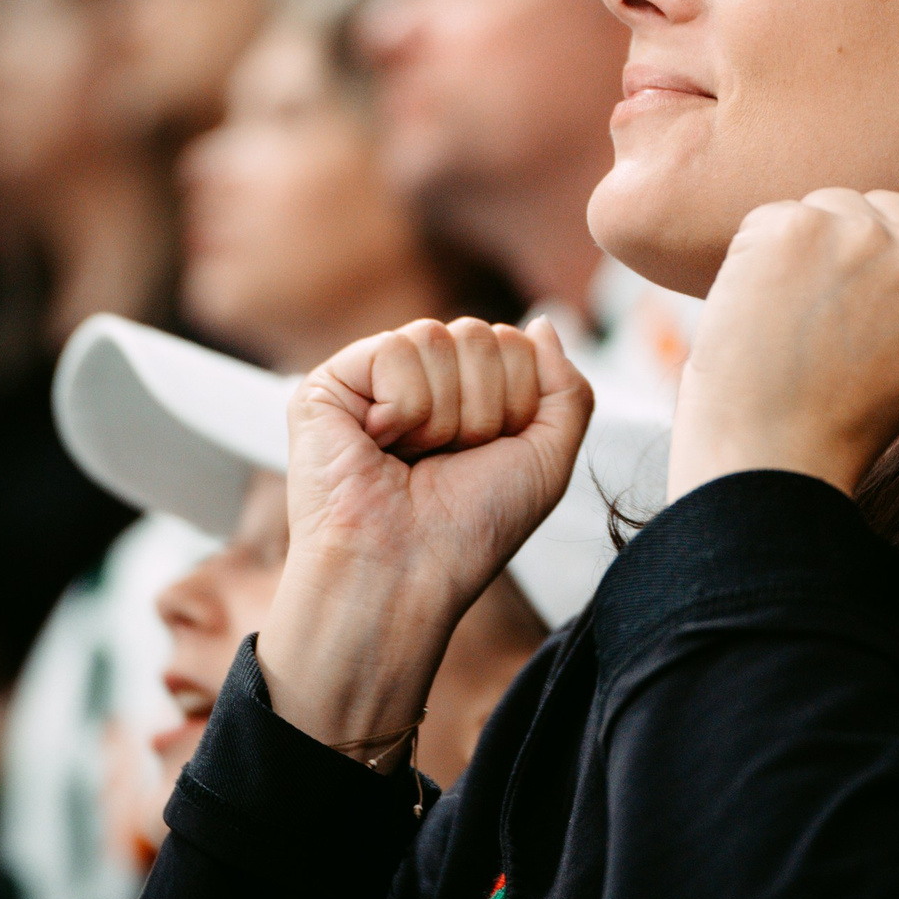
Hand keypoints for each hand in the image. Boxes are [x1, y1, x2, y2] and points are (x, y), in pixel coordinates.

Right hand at [257, 316, 590, 747]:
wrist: (404, 575)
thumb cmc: (468, 532)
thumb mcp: (546, 460)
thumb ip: (566, 389)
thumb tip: (542, 323)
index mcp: (467, 394)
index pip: (516, 345)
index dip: (517, 403)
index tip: (487, 455)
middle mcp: (421, 379)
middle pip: (482, 335)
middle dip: (483, 409)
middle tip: (448, 460)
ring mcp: (374, 377)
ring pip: (440, 336)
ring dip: (443, 415)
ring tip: (412, 456)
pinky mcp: (331, 381)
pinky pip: (398, 347)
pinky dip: (404, 407)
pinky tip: (379, 443)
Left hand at [667, 183, 898, 504]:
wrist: (777, 456)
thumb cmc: (846, 412)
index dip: (890, 267)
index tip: (870, 320)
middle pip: (879, 206)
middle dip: (847, 253)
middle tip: (830, 331)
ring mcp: (867, 236)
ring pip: (826, 206)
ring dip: (802, 252)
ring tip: (798, 324)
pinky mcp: (799, 228)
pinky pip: (771, 217)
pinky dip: (754, 259)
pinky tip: (762, 312)